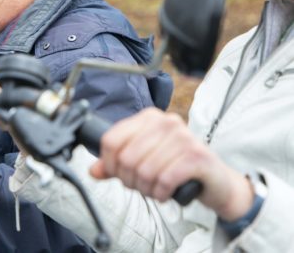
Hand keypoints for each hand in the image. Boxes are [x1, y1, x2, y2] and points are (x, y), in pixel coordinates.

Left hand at [90, 107, 253, 219]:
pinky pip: (165, 179)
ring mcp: (182, 136)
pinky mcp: (197, 155)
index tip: (117, 174)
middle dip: (130, 180)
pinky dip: (161, 193)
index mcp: (148, 117)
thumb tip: (93, 171)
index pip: (111, 139)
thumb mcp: (144, 161)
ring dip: (146, 189)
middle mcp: (165, 121)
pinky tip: (166, 193)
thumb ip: (117, 165)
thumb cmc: (177, 168)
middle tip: (141, 186)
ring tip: (154, 189)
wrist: (216, 180)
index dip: (109, 164)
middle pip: (126, 158)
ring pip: (144, 171)